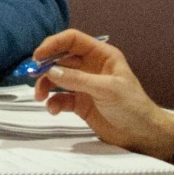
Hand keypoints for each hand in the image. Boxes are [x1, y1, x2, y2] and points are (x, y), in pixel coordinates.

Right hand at [30, 29, 173, 159]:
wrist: (142, 135)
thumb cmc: (132, 106)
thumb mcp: (106, 89)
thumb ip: (77, 79)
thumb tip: (50, 71)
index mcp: (101, 55)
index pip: (72, 40)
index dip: (54, 44)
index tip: (38, 56)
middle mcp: (91, 66)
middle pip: (61, 59)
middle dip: (45, 67)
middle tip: (31, 76)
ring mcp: (84, 85)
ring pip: (57, 78)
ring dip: (45, 86)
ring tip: (40, 98)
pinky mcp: (80, 103)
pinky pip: (60, 98)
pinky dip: (53, 103)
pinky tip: (53, 110)